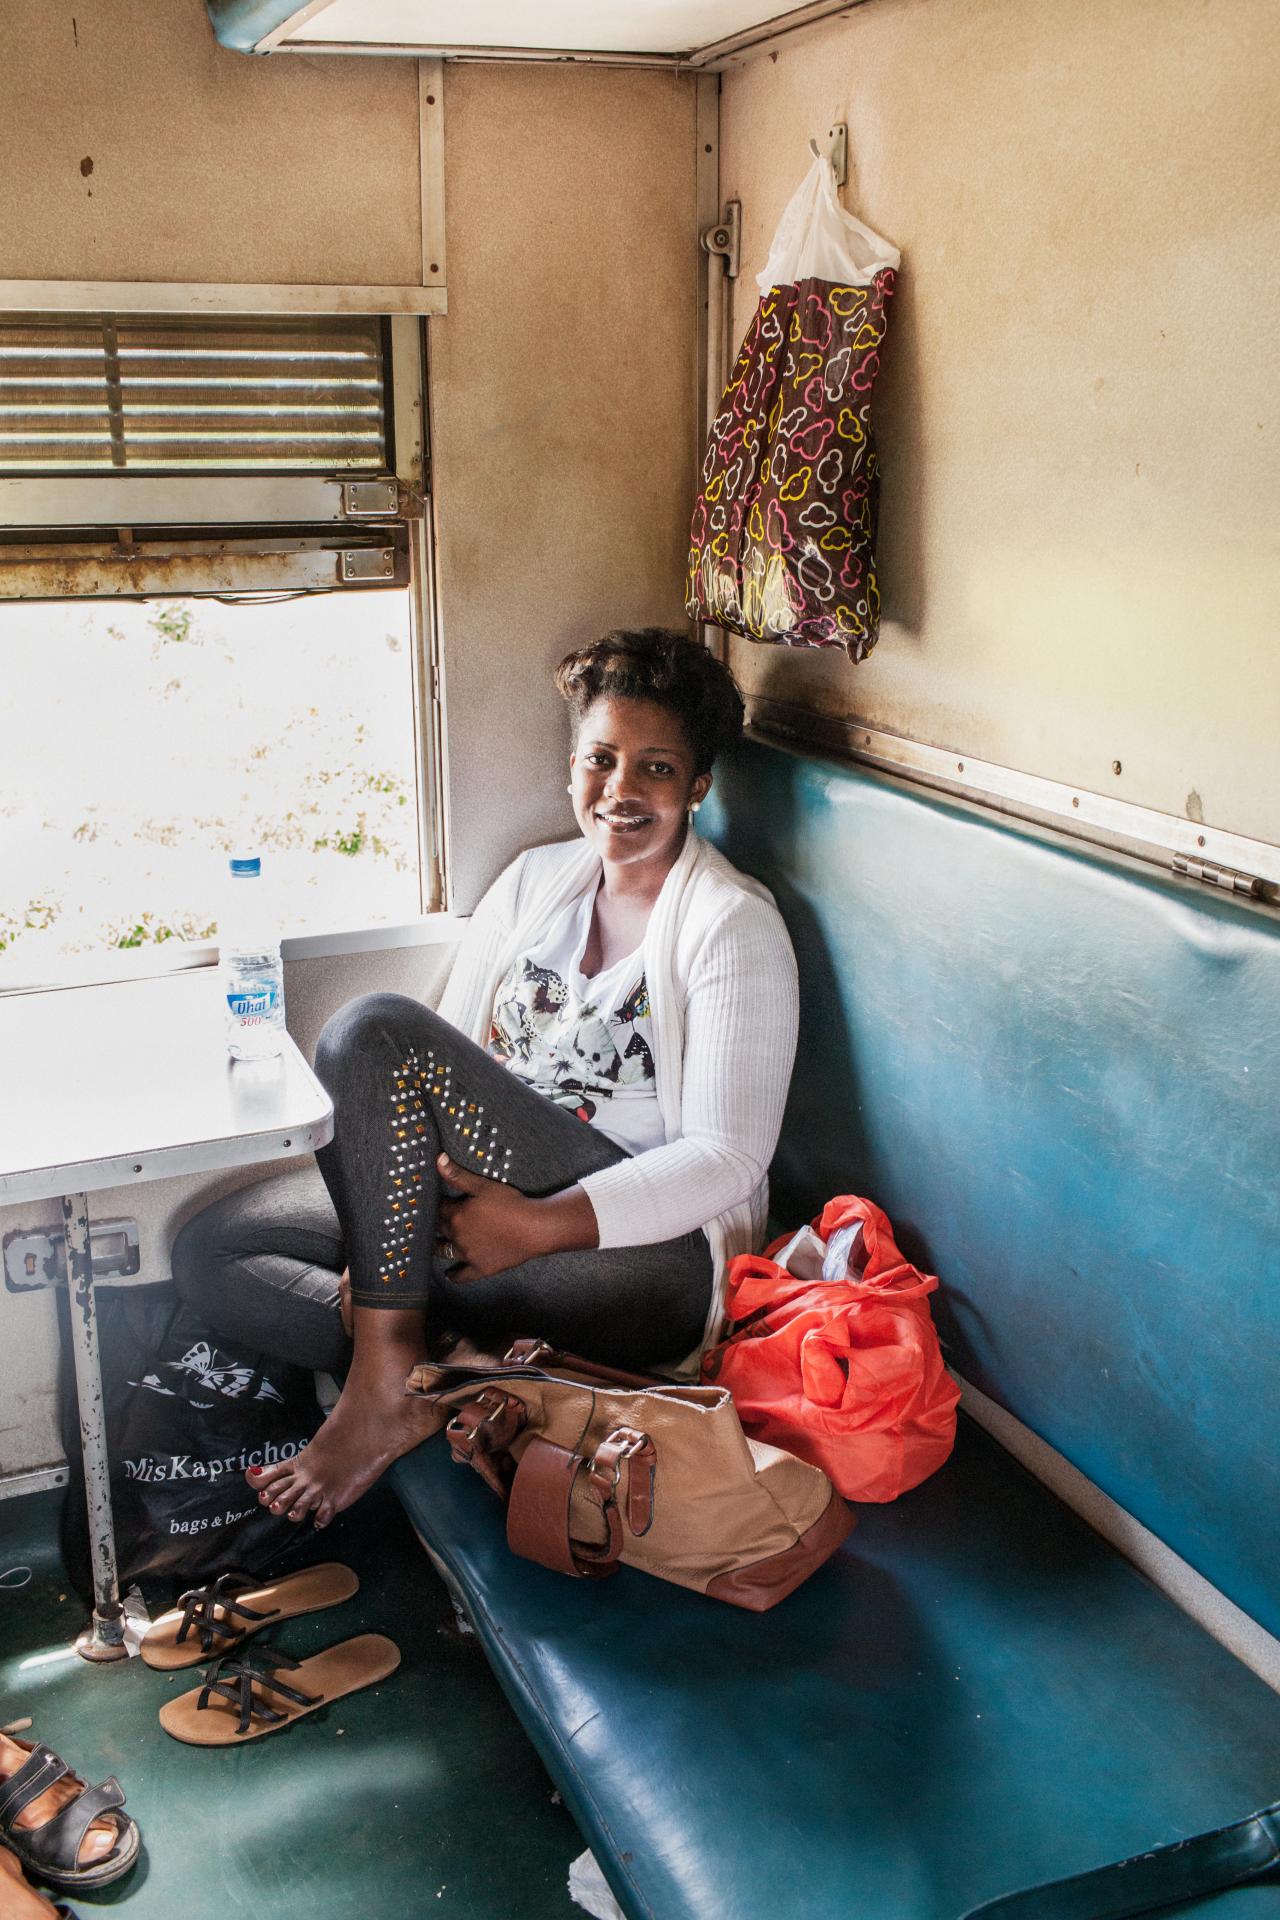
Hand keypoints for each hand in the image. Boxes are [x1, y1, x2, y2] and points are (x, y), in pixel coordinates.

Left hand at [435, 1153, 598, 1280]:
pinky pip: (463, 1275)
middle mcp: (457, 1237)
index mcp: (456, 1215)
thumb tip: (438, 1160)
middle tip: (432, 1221)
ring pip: (445, 1252)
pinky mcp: (481, 1268)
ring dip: (439, 1248)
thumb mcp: (483, 1185)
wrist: (533, 1229)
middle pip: (440, 1229)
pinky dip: (455, 1275)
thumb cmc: (511, 1204)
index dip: (438, 1204)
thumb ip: (458, 1175)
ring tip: (434, 1245)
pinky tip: (450, 1274)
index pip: (439, 1208)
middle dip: (436, 1224)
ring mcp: (468, 1254)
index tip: (437, 1202)